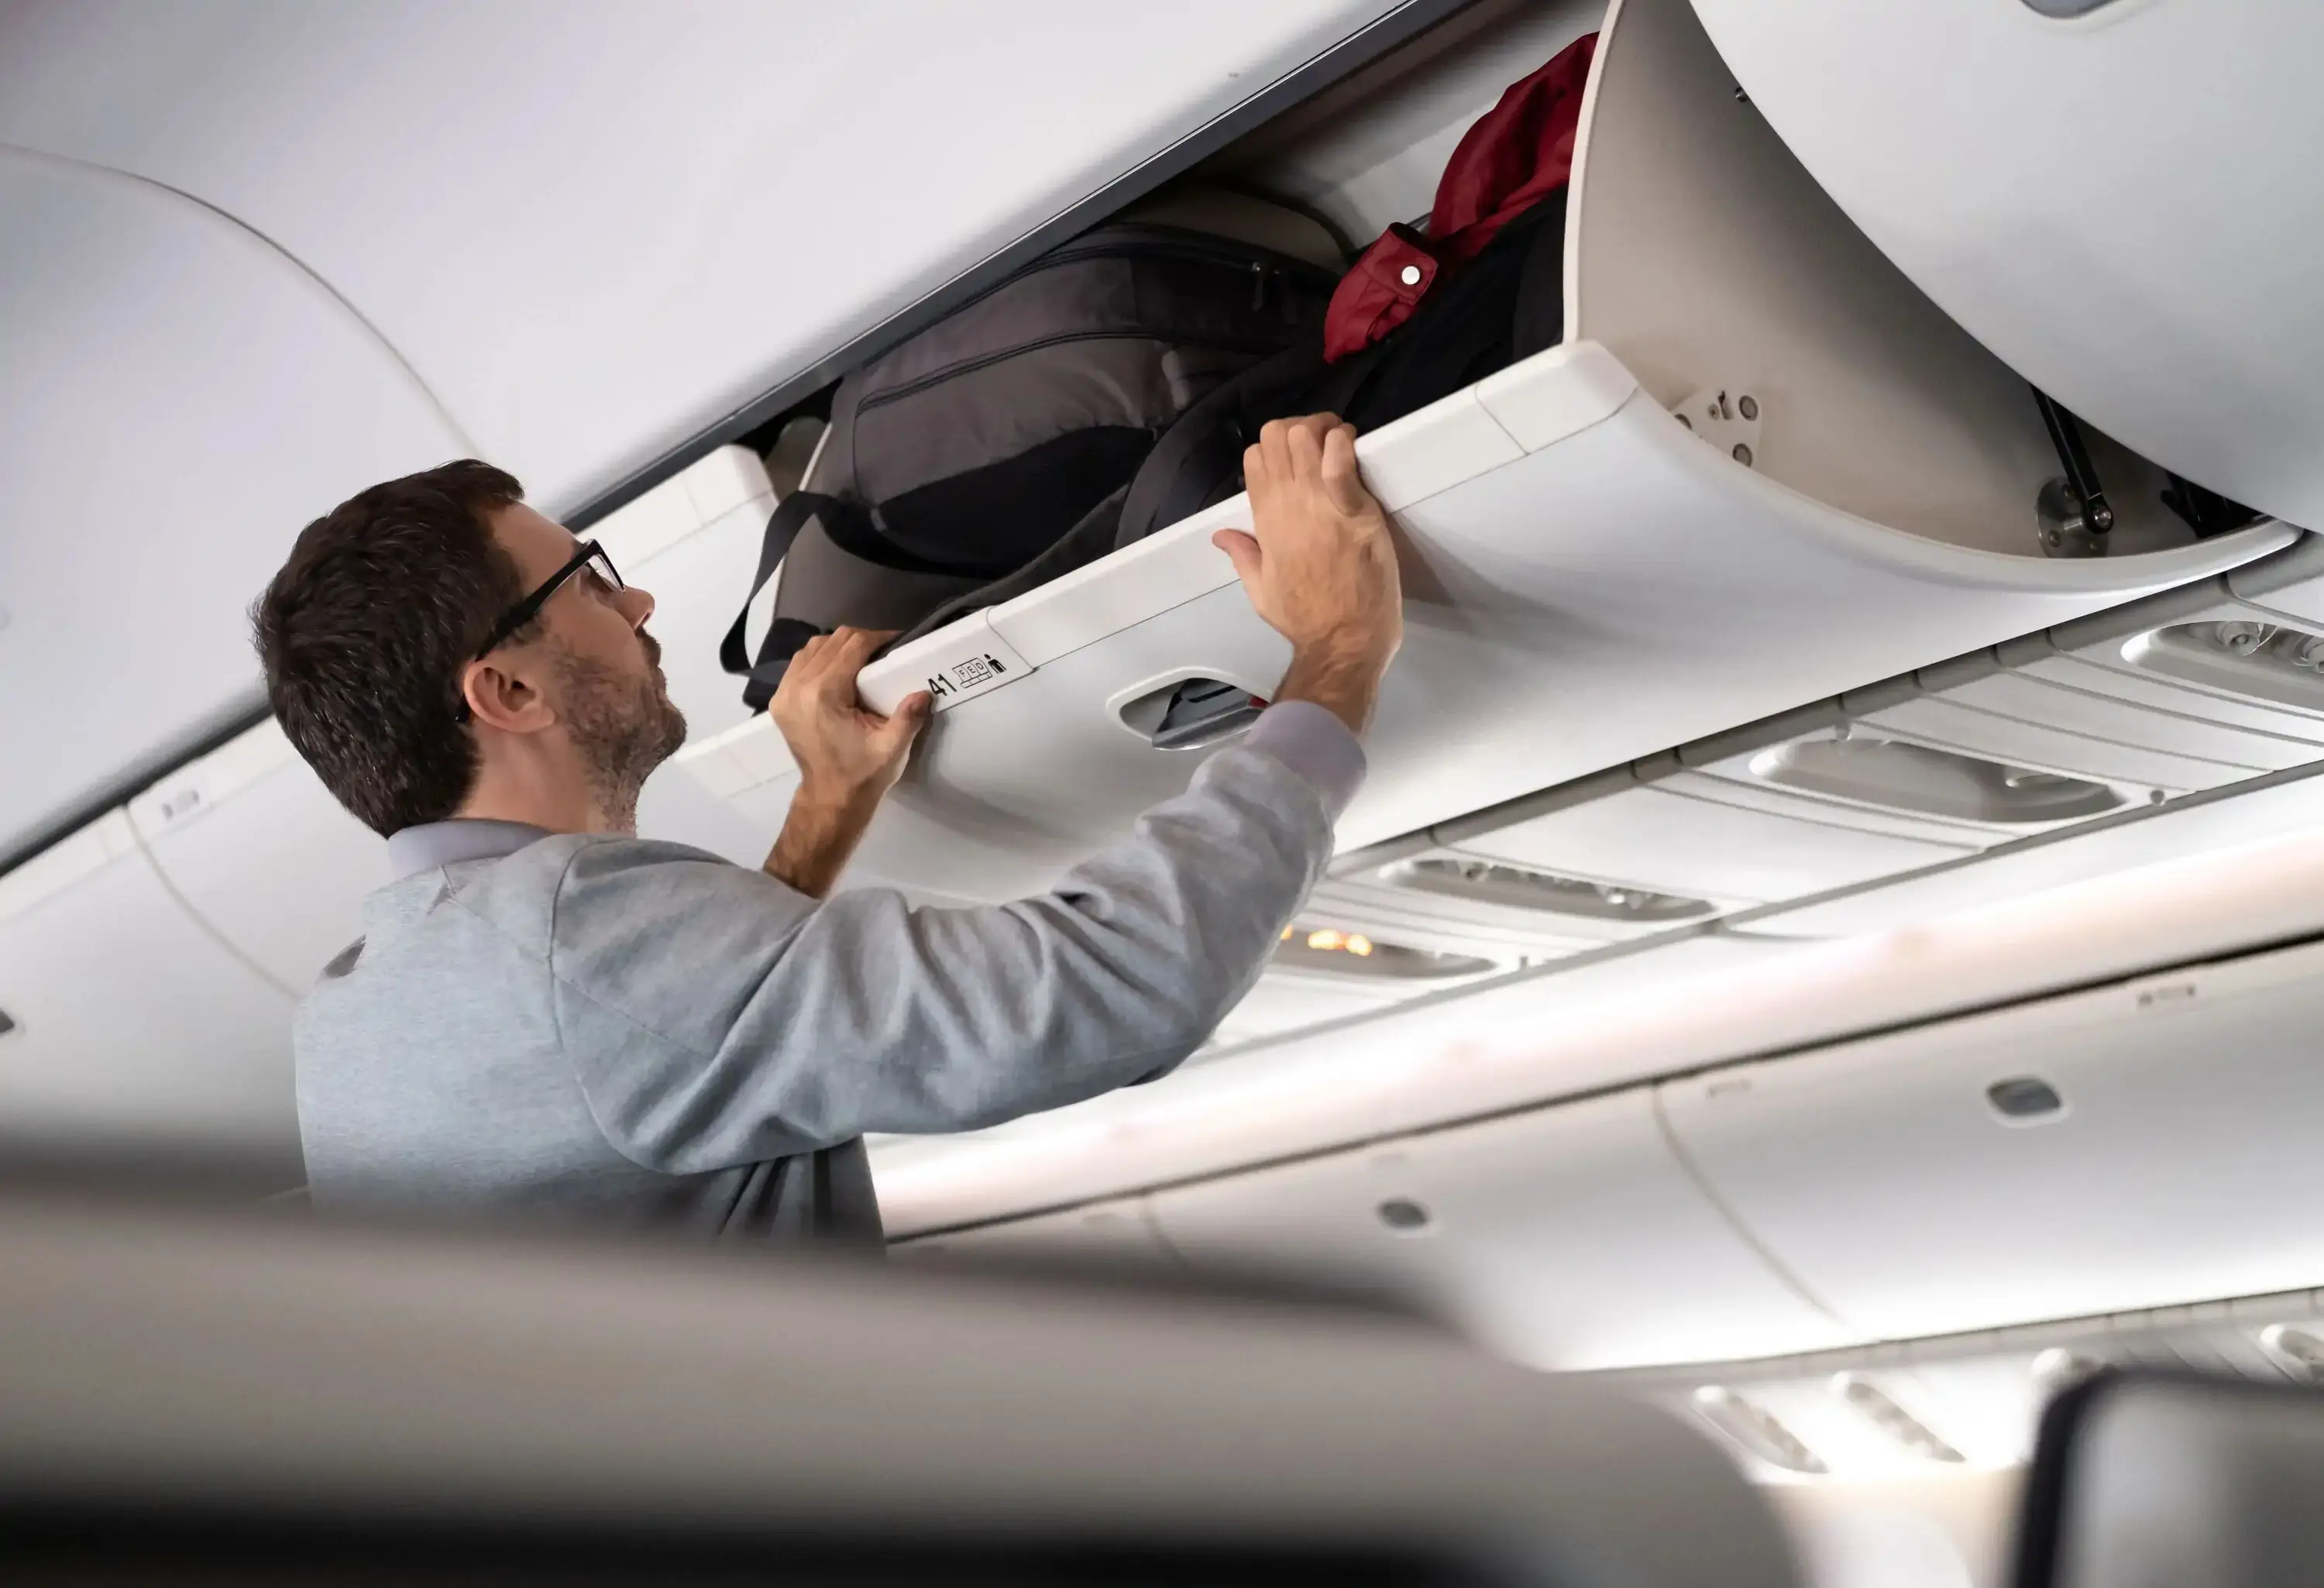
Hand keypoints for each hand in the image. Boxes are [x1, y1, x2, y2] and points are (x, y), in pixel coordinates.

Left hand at [769, 628, 930, 807]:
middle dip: (860, 641)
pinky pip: (800, 663)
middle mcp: (797, 687)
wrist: (829, 798)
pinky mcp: (779, 700)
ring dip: (839, 647)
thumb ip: (907, 717)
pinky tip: (839, 670)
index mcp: (823, 695)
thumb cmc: (862, 775)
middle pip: (832, 641)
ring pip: (813, 647)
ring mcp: (783, 693)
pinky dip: (820, 659)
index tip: (897, 642)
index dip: (877, 638)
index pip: (851, 646)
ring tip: (862, 659)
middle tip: (883, 652)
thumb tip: (924, 692)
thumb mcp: (891, 748)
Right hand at [1211, 414, 1401, 733]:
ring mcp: (1318, 507)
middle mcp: (1286, 507)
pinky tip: (1351, 447)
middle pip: (1277, 435)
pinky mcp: (1355, 513)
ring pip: (1304, 435)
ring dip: (1326, 430)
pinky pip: (1340, 462)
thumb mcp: (1261, 590)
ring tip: (1343, 444)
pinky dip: (1344, 445)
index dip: (1278, 445)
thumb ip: (1242, 556)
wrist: (1343, 644)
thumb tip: (1221, 537)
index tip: (1304, 456)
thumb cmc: (1307, 622)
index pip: (1256, 456)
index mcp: (1265, 522)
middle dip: (1303, 427)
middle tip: (1327, 444)